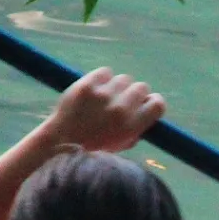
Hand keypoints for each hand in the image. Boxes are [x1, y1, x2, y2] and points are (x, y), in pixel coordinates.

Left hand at [44, 67, 165, 152]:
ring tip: (105, 98)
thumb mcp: (121, 145)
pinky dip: (102, 79)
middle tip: (122, 103)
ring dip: (117, 87)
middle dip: (134, 95)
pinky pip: (105, 72)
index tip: (145, 105)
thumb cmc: (93, 147)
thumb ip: (136, 129)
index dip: (152, 103)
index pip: (157, 103)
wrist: (61, 141)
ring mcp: (104, 94)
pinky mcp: (88, 84)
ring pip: (123, 79)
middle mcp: (121, 107)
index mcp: (132, 125)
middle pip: (142, 87)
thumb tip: (145, 111)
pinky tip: (95, 91)